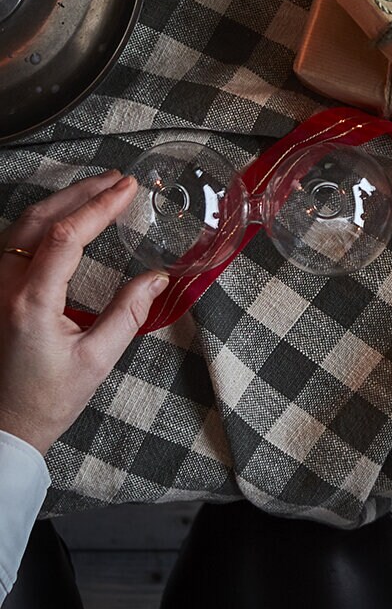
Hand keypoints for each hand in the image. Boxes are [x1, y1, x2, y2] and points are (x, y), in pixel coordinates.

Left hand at [0, 173, 168, 455]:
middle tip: (117, 180)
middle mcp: (3, 288)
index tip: (129, 188)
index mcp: (31, 303)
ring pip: (20, 226)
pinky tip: (64, 218)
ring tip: (96, 190)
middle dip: (81, 193)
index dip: (100, 206)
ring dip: (60, 202)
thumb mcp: (97, 360)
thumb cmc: (46, 400)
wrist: (3, 428)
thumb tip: (159, 276)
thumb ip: (129, 312)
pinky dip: (42, 221)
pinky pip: (12, 242)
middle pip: (39, 220)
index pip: (67, 236)